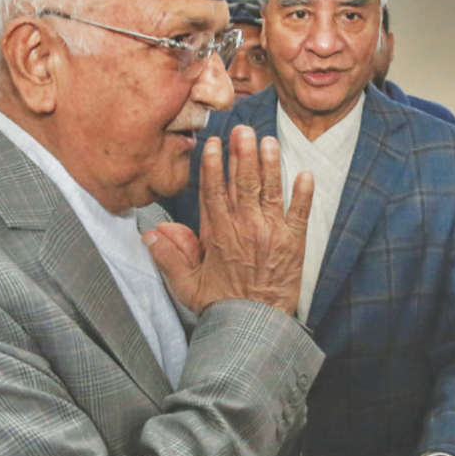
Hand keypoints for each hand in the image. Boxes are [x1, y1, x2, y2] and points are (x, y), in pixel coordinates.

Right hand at [145, 127, 313, 315]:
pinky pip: (300, 213)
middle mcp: (245, 227)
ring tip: (268, 141)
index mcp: (218, 233)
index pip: (214, 191)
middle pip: (243, 182)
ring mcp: (271, 232)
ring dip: (271, 163)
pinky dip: (304, 193)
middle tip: (242, 129)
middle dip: (242, 153)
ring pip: (271, 190)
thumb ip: (169, 257)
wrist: (255, 326)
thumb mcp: (187, 284)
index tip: (213, 143)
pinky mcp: (294, 243)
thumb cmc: (221, 306)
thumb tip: (149, 234)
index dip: (213, 165)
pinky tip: (306, 174)